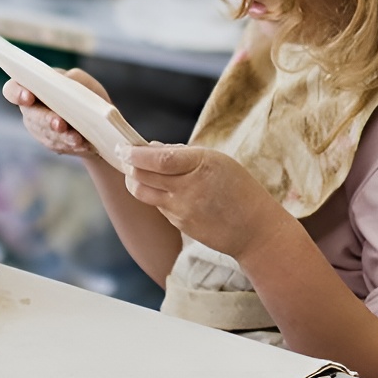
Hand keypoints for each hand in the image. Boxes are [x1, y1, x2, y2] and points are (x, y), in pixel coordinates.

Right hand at [1, 68, 110, 159]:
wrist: (99, 116)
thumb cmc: (84, 92)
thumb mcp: (81, 80)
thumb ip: (71, 79)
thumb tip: (66, 83)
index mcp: (31, 86)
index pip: (12, 90)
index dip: (16, 93)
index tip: (29, 97)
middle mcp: (31, 109)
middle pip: (31, 115)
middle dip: (46, 120)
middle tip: (60, 124)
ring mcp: (39, 128)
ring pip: (46, 134)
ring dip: (61, 137)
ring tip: (77, 138)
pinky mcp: (51, 143)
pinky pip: (58, 145)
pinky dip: (71, 145)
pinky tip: (83, 145)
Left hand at [116, 144, 286, 260]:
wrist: (254, 230)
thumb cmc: (239, 189)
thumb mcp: (218, 161)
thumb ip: (184, 154)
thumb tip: (152, 147)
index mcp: (202, 165)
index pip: (159, 159)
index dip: (136, 154)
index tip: (123, 147)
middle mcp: (189, 188)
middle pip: (143, 176)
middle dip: (129, 165)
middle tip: (124, 155)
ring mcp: (182, 209)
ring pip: (143, 193)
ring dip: (135, 181)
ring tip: (136, 171)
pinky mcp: (179, 224)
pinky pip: (158, 205)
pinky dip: (155, 194)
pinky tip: (165, 189)